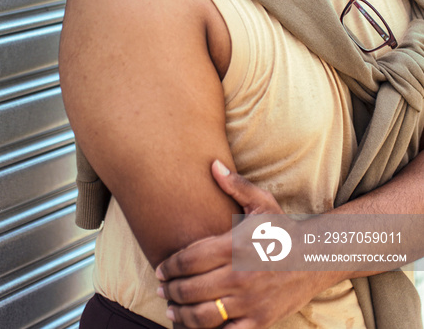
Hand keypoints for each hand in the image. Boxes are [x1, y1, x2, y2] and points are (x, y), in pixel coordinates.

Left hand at [156, 161, 334, 328]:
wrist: (316, 259)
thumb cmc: (283, 229)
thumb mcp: (262, 203)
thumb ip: (235, 186)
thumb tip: (213, 165)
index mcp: (235, 246)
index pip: (190, 260)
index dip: (169, 266)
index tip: (160, 269)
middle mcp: (239, 276)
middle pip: (191, 289)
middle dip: (170, 290)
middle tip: (161, 289)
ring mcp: (249, 302)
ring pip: (203, 316)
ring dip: (181, 314)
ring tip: (171, 310)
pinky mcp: (258, 321)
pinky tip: (195, 325)